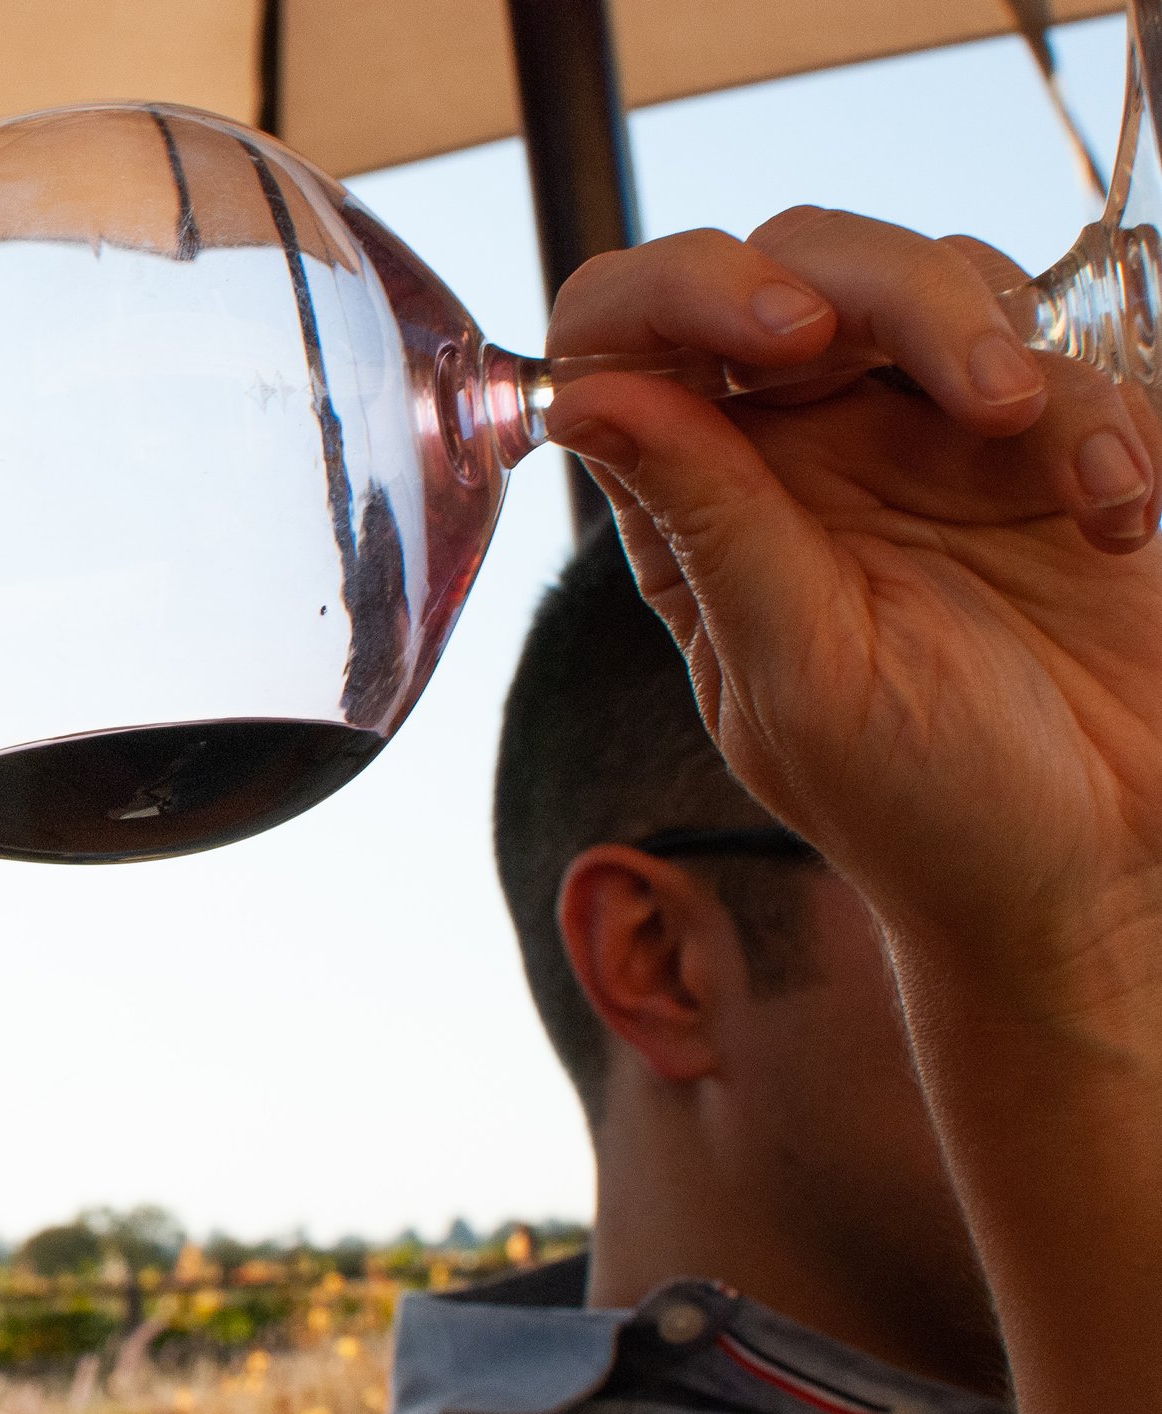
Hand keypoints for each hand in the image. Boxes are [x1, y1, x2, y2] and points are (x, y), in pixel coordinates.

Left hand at [544, 208, 1161, 993]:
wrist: (1096, 864)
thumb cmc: (925, 802)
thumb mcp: (802, 670)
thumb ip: (711, 521)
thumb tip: (590, 397)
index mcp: (697, 504)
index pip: (624, 338)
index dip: (672, 292)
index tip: (772, 331)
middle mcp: (793, 447)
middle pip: (792, 262)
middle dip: (876, 285)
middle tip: (959, 379)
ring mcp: (918, 429)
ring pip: (928, 273)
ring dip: (990, 335)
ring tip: (1044, 455)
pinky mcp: (1044, 435)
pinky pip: (1063, 345)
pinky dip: (1101, 410)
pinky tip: (1113, 515)